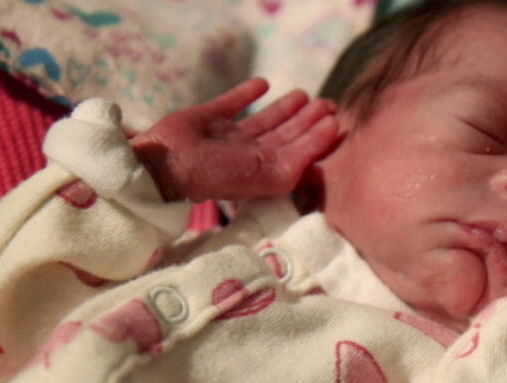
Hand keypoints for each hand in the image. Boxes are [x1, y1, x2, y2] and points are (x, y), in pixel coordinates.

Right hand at [129, 77, 339, 202]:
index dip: (317, 137)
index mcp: (263, 173)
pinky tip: (263, 83)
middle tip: (327, 102)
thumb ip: (301, 156)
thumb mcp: (270, 174)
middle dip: (306, 120)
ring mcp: (227, 138)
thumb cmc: (222, 175)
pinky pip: (232, 103)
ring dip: (284, 108)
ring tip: (304, 94)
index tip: (336, 120)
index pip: (297, 153)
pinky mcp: (208, 118)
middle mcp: (247, 157)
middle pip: (284, 136)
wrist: (171, 164)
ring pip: (263, 120)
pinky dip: (246, 93)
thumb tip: (329, 133)